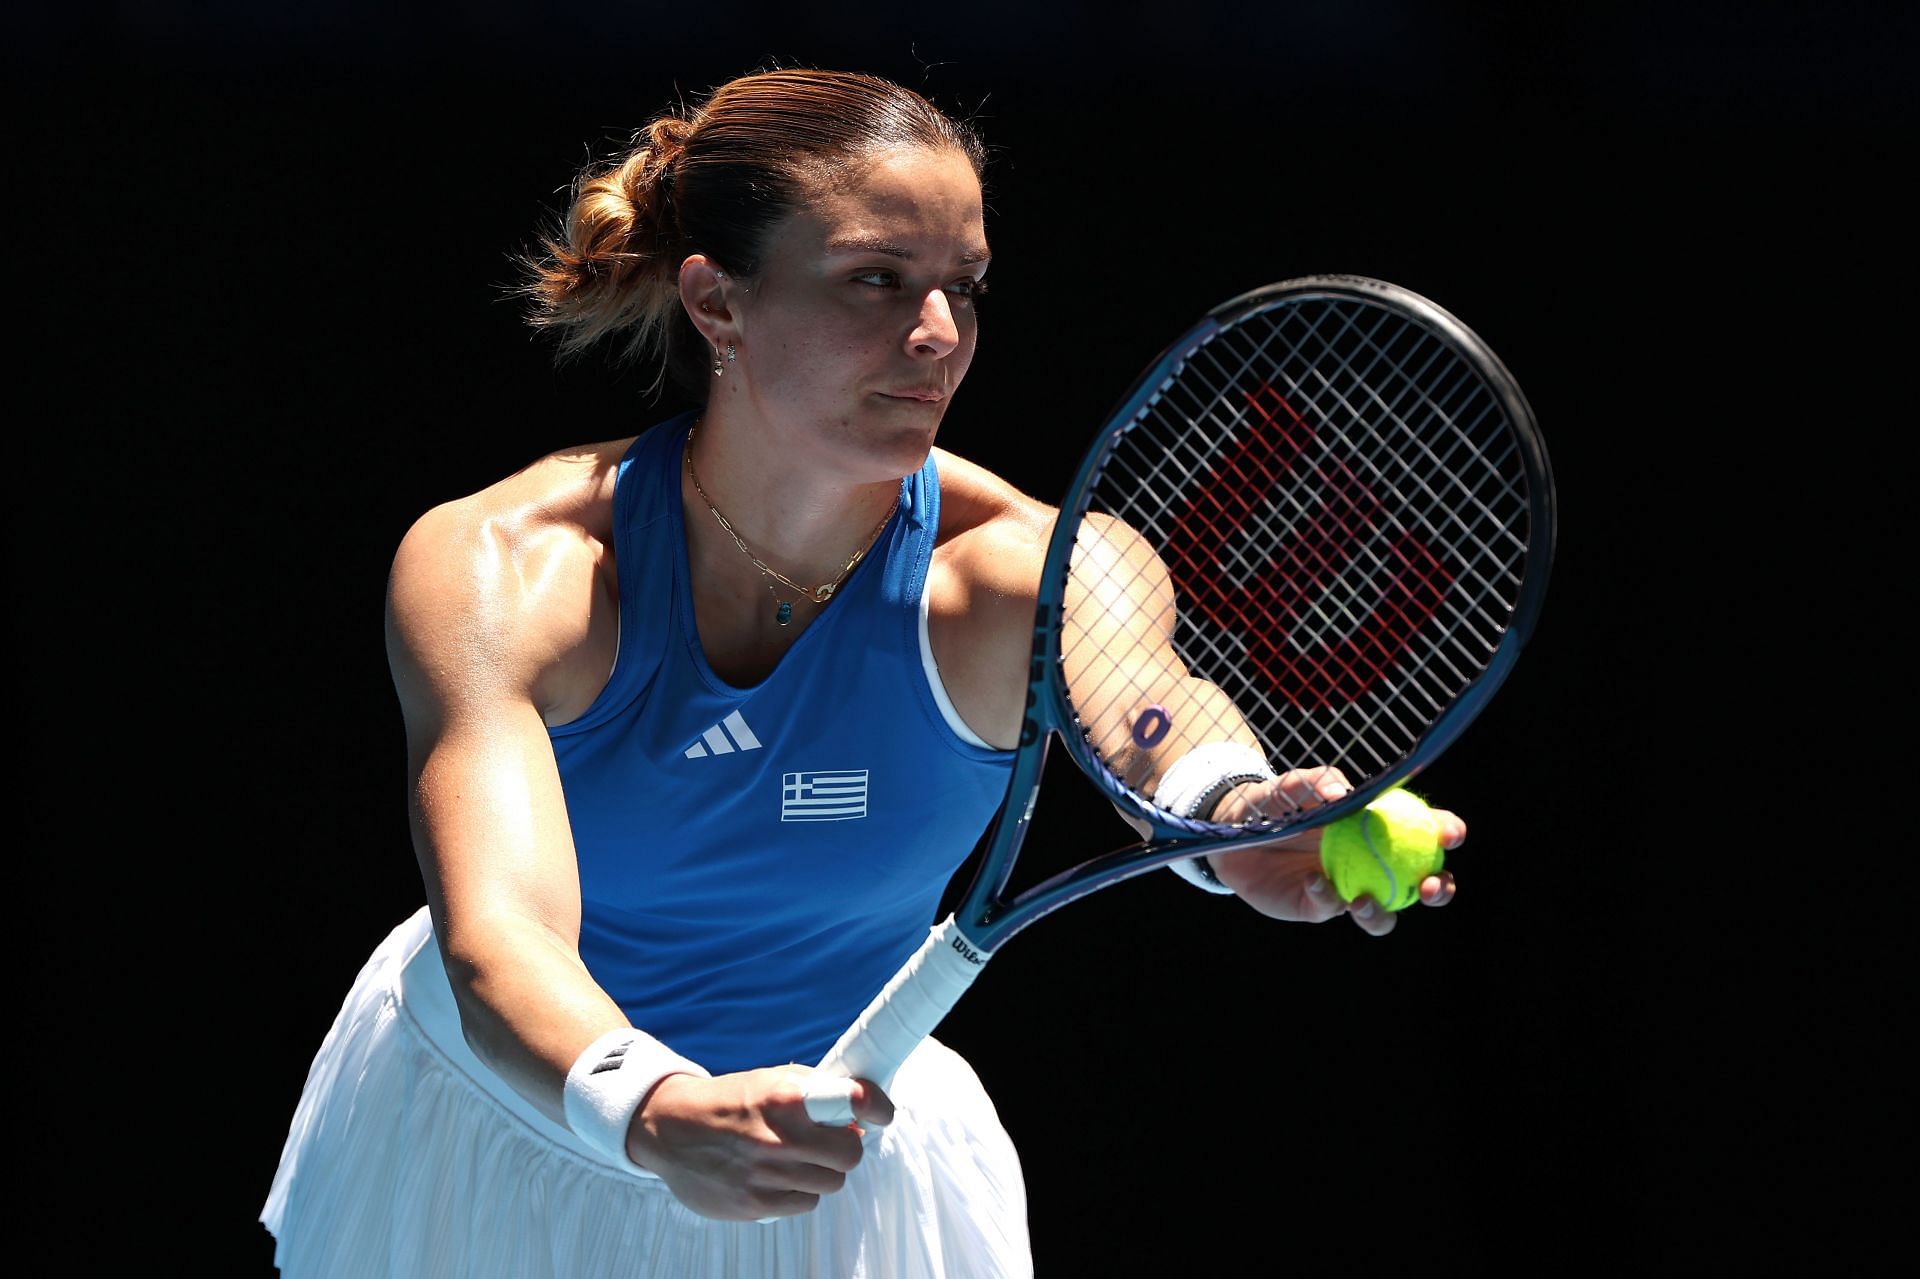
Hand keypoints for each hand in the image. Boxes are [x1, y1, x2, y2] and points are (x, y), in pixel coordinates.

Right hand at [627, 1066, 894, 1220]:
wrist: (670, 1128)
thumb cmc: (731, 1101)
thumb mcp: (772, 1080)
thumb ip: (816, 1091)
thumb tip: (861, 1111)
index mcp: (785, 1097)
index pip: (850, 1100)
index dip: (875, 1106)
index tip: (882, 1113)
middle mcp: (777, 1137)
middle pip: (849, 1155)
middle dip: (845, 1147)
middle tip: (831, 1140)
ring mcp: (765, 1174)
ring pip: (830, 1183)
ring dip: (821, 1171)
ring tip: (796, 1157)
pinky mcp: (754, 1204)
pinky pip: (804, 1204)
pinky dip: (799, 1191)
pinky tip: (778, 1175)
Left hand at [1205, 767, 1463, 936]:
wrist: (1233, 829)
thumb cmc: (1277, 800)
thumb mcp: (1297, 784)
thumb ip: (1321, 782)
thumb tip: (1345, 796)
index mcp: (1382, 830)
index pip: (1427, 832)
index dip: (1447, 832)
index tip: (1448, 834)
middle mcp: (1374, 865)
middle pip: (1423, 884)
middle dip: (1440, 889)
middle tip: (1430, 886)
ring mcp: (1348, 889)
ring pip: (1383, 914)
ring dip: (1381, 914)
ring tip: (1362, 902)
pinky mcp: (1317, 907)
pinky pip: (1329, 909)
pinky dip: (1325, 898)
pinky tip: (1313, 881)